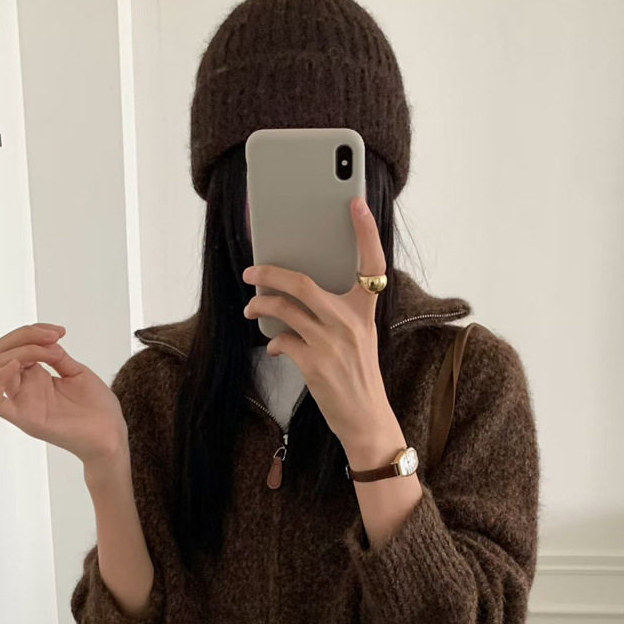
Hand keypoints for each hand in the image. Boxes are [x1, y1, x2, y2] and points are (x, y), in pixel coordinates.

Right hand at [0, 322, 127, 465]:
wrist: (112, 436)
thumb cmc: (97, 409)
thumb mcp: (76, 372)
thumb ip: (55, 355)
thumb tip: (43, 339)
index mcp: (35, 377)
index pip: (13, 346)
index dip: (31, 331)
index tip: (59, 332)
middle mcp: (25, 389)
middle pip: (0, 353)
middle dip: (24, 336)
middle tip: (55, 339)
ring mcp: (23, 404)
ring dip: (21, 350)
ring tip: (52, 353)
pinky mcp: (27, 420)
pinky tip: (19, 366)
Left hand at [241, 196, 397, 451]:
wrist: (366, 420)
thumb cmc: (359, 377)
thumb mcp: (361, 339)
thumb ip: (339, 313)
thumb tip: (297, 296)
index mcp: (366, 311)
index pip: (372, 264)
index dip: (366, 231)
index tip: (356, 203)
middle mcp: (350, 322)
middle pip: (302, 282)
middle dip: (269, 273)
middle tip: (251, 272)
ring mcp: (331, 343)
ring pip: (283, 309)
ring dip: (259, 306)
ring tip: (251, 308)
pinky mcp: (314, 364)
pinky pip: (282, 341)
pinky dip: (274, 342)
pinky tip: (276, 347)